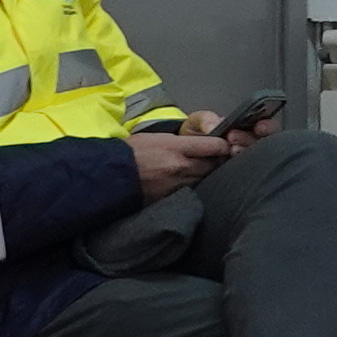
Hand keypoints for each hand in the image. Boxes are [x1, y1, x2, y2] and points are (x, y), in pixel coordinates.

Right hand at [126, 127, 242, 197]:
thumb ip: (181, 142)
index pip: (214, 146)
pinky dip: (194, 186)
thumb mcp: (157, 137)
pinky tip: (191, 183)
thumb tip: (199, 144)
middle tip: (218, 159)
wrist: (111, 175)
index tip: (225, 145)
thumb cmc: (132, 151)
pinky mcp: (172, 198)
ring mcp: (177, 185)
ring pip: (204, 179)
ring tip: (204, 171)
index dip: (223, 145)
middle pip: (214, 165)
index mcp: (177, 148)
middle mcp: (181, 167)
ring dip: (207, 175)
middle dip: (218, 161)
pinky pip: (191, 192)